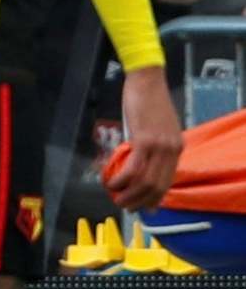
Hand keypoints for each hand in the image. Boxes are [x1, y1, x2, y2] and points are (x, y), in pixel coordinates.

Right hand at [108, 65, 183, 210]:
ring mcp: (160, 146)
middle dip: (139, 201)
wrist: (147, 81)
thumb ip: (152, 146)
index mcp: (176, 148)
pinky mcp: (145, 140)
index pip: (168, 181)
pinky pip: (133, 168)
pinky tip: (111, 183)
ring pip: (146, 181)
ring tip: (115, 197)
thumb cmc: (148, 100)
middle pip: (157, 186)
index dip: (154, 198)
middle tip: (124, 206)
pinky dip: (121, 180)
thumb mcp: (156, 128)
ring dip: (129, 194)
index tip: (142, 207)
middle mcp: (172, 150)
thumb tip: (141, 163)